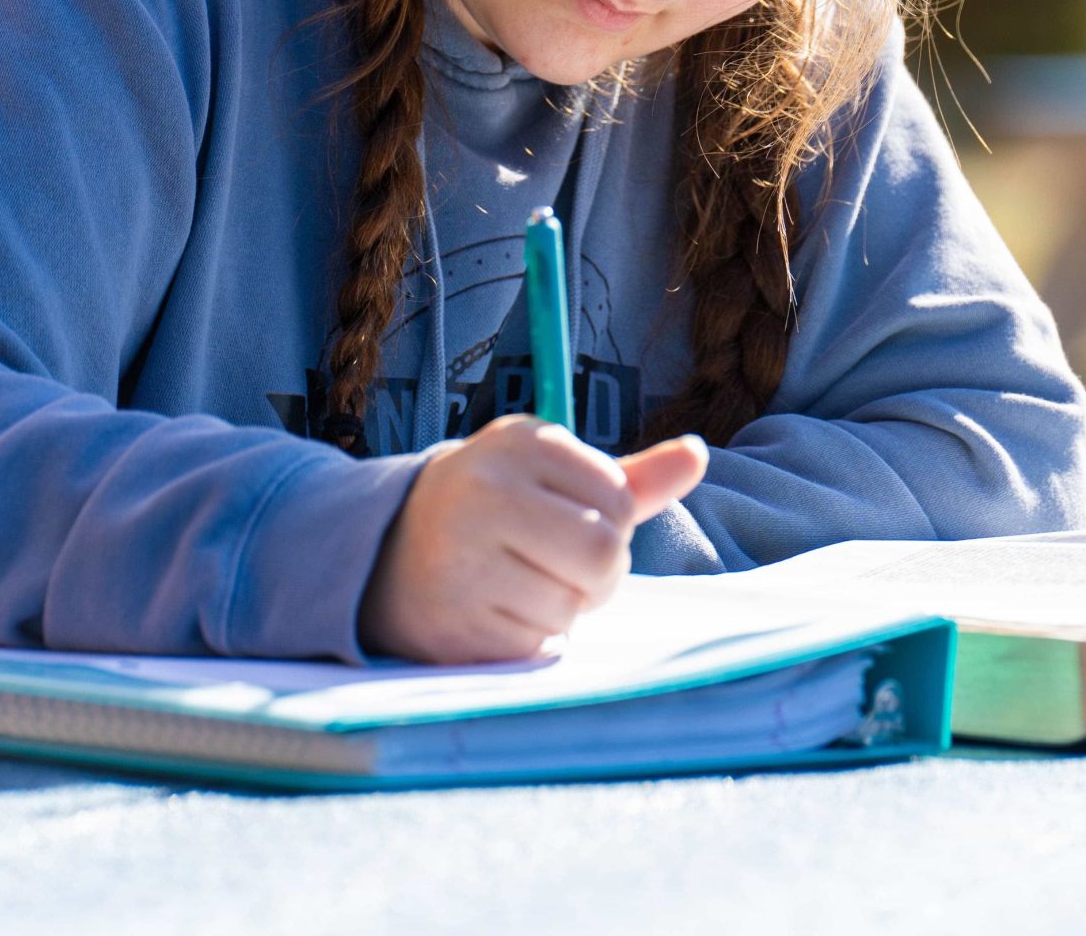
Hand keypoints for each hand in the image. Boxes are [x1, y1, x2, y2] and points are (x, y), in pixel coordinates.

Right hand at [358, 417, 707, 663]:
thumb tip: (698, 456)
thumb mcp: (555, 479)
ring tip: (517, 585)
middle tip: (560, 569)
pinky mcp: (451, 621)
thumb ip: (630, 478)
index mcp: (521, 441)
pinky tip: (494, 612)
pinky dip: (530, 639)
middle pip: (602, 555)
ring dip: (561, 610)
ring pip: (571, 606)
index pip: (619, 500)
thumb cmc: (495, 511)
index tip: (567, 521)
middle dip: (598, 575)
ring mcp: (461, 556)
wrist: (387, 552)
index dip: (610, 524)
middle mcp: (486, 489)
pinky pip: (534, 646)